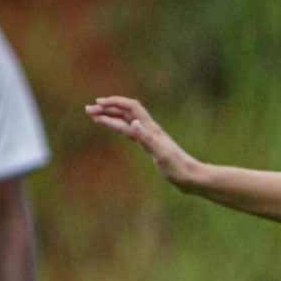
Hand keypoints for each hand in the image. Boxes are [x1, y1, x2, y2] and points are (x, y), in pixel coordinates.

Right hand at [86, 96, 200, 184]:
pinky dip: (121, 127)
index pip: (130, 108)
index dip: (114, 103)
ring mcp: (151, 138)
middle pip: (126, 113)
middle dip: (108, 109)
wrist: (192, 178)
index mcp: (150, 129)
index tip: (97, 104)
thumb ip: (147, 138)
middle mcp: (151, 130)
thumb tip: (133, 123)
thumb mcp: (161, 154)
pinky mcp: (153, 147)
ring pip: (128, 121)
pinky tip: (118, 129)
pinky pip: (133, 132)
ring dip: (112, 117)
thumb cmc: (178, 168)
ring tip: (95, 118)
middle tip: (88, 111)